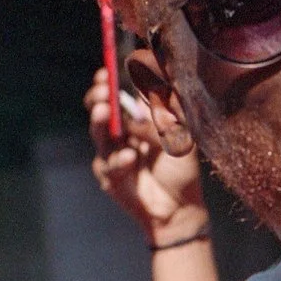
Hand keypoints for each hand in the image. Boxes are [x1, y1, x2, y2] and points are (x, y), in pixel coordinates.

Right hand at [87, 69, 206, 247]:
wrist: (181, 208)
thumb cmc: (180, 169)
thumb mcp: (179, 138)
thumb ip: (161, 118)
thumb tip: (137, 103)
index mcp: (134, 119)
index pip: (114, 95)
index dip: (107, 83)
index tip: (106, 73)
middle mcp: (119, 134)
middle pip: (100, 110)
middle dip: (99, 98)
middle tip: (102, 93)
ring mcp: (111, 154)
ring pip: (99, 134)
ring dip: (102, 122)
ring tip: (106, 111)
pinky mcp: (109, 177)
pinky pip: (109, 165)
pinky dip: (119, 160)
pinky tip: (130, 156)